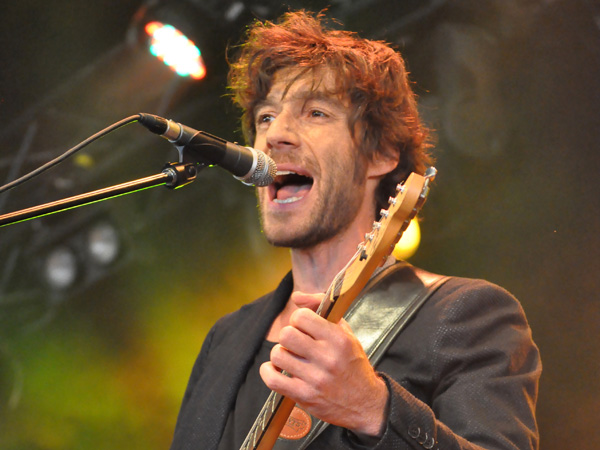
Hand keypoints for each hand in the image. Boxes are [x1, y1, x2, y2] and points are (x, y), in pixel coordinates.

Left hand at [260, 292, 388, 436]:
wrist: (366, 403)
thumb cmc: (352, 363)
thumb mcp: (346, 332)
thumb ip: (322, 308)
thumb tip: (296, 297)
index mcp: (338, 339)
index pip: (301, 317)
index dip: (298, 320)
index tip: (303, 328)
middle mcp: (327, 358)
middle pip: (286, 335)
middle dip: (288, 336)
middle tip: (296, 343)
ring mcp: (315, 379)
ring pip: (278, 355)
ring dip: (280, 355)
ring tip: (291, 358)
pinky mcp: (304, 396)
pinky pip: (273, 379)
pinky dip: (268, 372)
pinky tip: (276, 370)